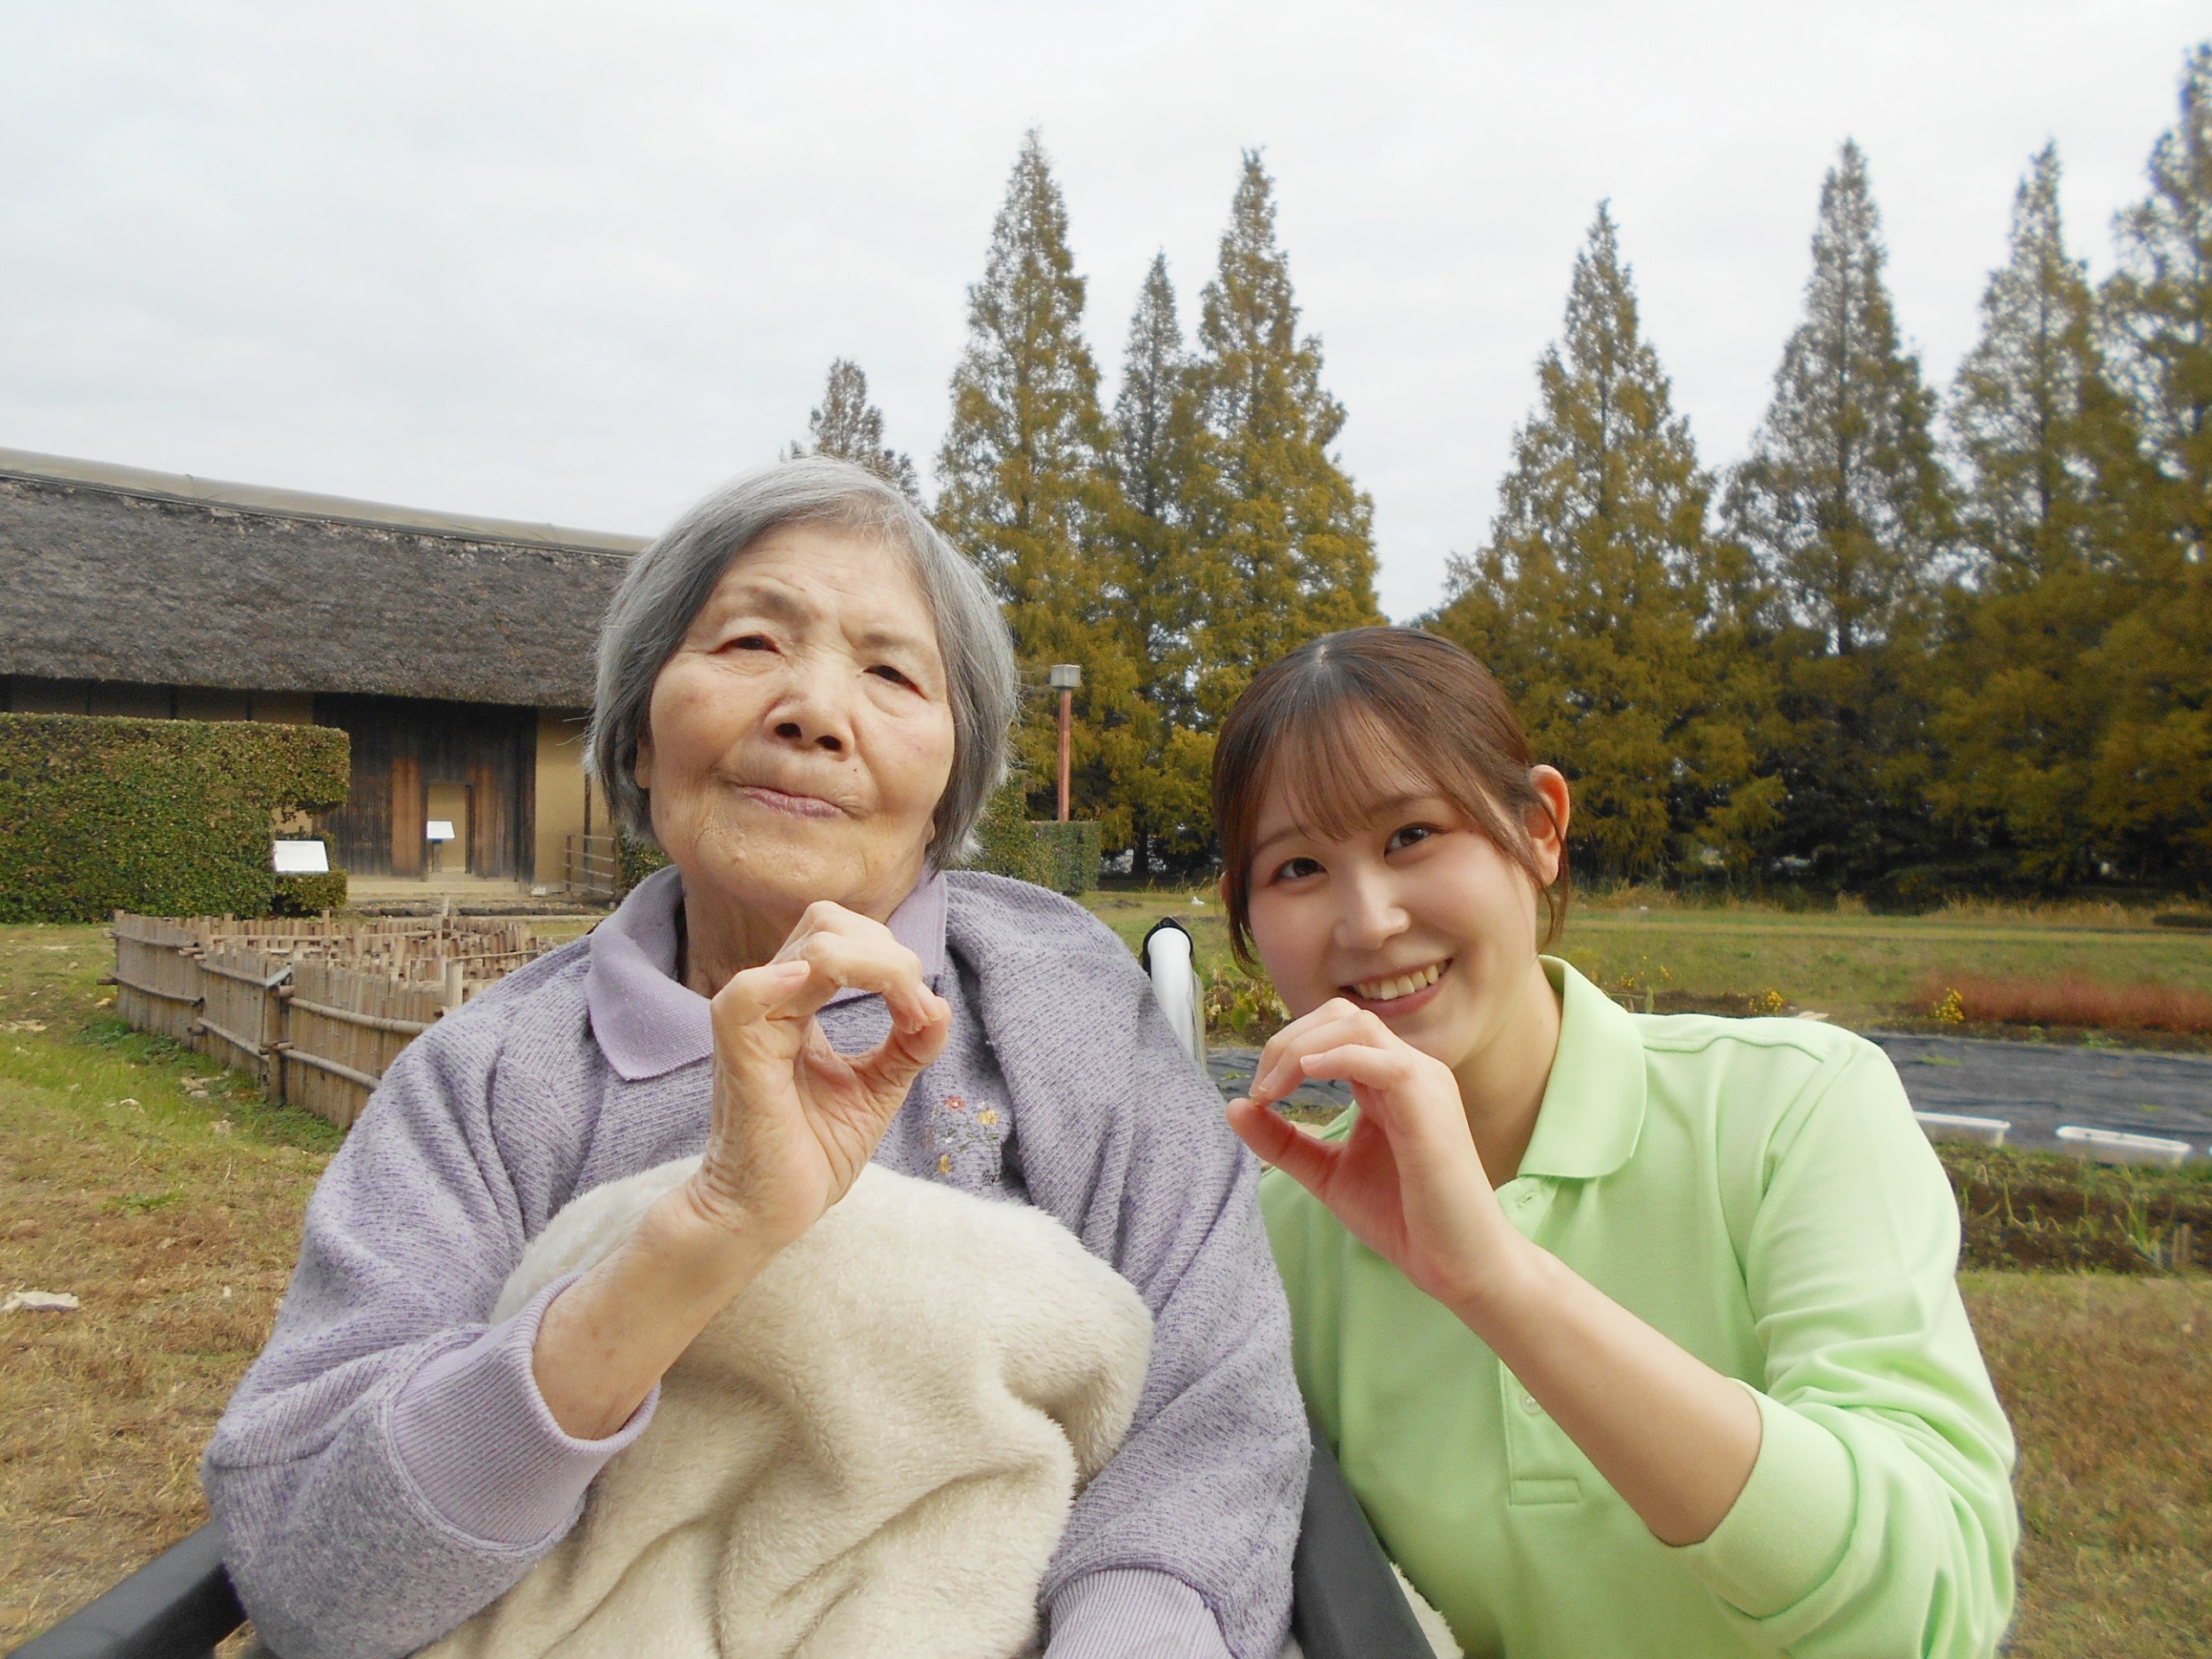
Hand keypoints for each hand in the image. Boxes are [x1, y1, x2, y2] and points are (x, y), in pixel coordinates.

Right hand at [679, 901, 950, 1255]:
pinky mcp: (741, 1058)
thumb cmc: (810, 1153)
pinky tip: (816, 986)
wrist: (769, 1213)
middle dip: (888, 955)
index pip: (844, 936)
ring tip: (906, 1017)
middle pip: (829, 924)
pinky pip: (745, 998)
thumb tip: (941, 1006)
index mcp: (799, 1003)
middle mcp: (774, 1002)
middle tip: (915, 1012)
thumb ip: (906, 1046)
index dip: (894, 960)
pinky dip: (781, 981)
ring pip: (812, 949)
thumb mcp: (875, 1090)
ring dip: (876, 968)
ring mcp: (754, 1025)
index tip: (924, 1016)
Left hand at [1227, 999, 1522, 1312]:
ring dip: (1302, 1048)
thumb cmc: (1403, 1217)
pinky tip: (1304, 1078)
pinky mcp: (1430, 1104)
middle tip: (1261, 1089)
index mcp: (1386, 1081)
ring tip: (1273, 1090)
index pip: (1331, 1030)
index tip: (1257, 1096)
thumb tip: (1234, 1106)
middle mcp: (1407, 1071)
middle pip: (1340, 1015)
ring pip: (1357, 1026)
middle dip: (1287, 1040)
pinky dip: (1336, 1058)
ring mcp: (1423, 1082)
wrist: (1456, 1262)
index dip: (1285, 1050)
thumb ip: (1283, 1141)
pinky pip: (1381, 1059)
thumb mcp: (1327, 1173)